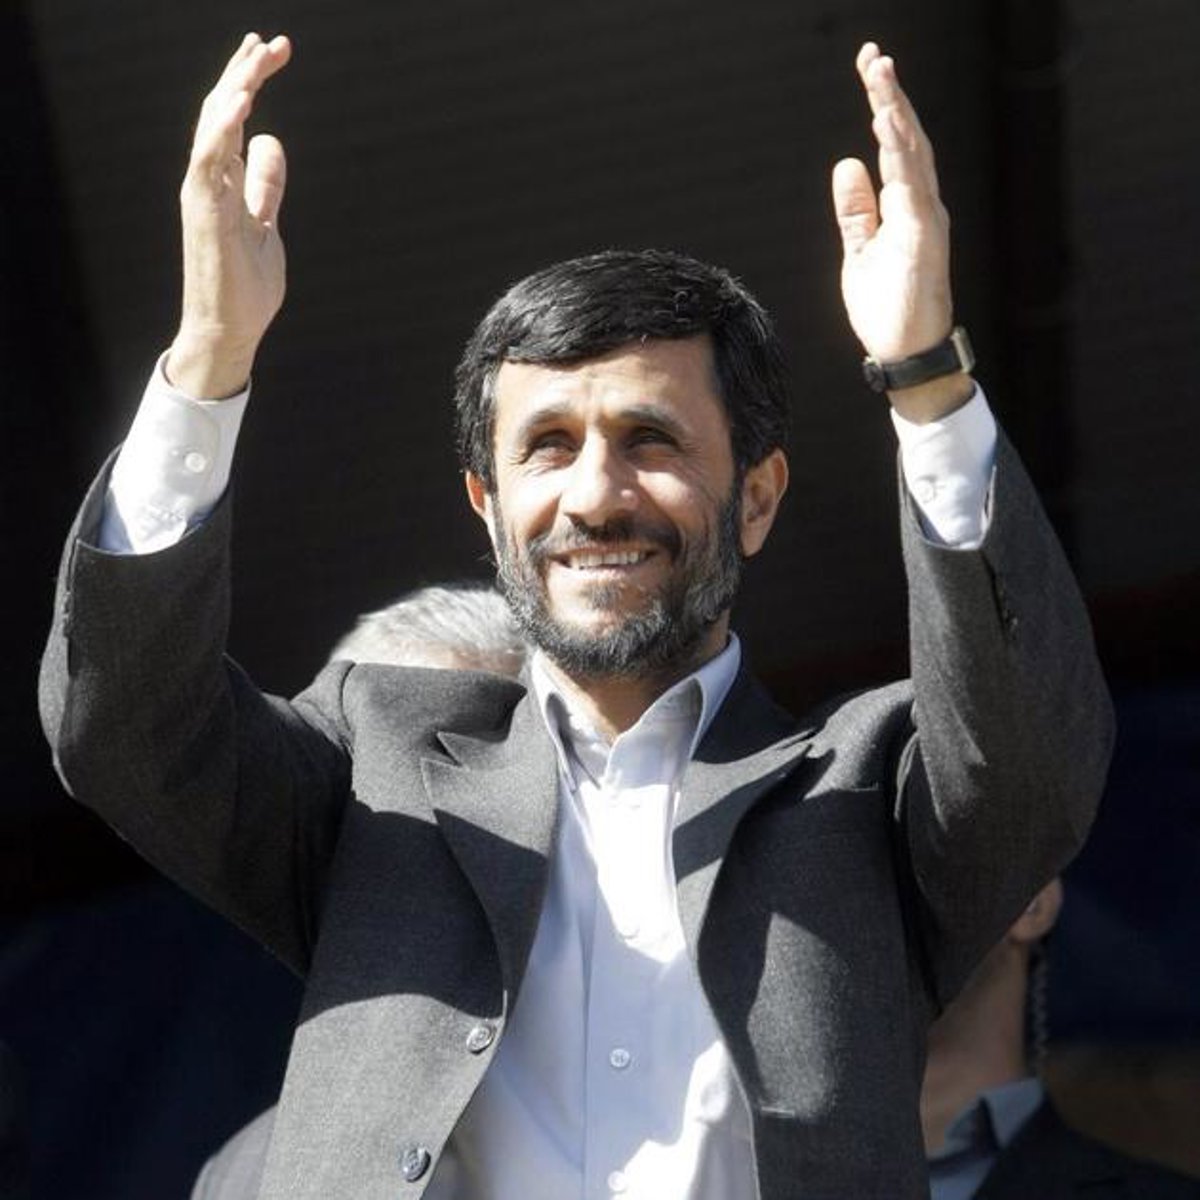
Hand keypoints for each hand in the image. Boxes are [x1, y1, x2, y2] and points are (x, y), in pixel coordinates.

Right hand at [167, 33, 291, 398]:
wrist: (229, 331)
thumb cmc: (243, 285)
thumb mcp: (267, 223)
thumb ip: (266, 185)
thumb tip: (271, 143)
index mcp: (222, 179)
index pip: (234, 116)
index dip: (250, 80)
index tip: (275, 51)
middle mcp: (207, 180)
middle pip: (221, 112)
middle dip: (245, 73)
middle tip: (272, 42)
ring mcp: (203, 196)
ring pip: (212, 129)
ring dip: (234, 91)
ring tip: (256, 59)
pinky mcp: (205, 216)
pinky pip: (208, 164)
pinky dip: (221, 132)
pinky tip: (238, 105)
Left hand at [833, 43, 970, 420]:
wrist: (905, 354)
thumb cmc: (888, 308)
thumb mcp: (860, 252)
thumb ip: (856, 211)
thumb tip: (847, 164)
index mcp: (905, 207)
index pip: (893, 147)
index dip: (882, 107)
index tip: (869, 69)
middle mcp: (921, 206)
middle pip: (906, 140)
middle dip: (890, 97)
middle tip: (873, 57)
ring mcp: (925, 221)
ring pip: (913, 155)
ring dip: (896, 113)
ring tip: (880, 75)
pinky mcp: (924, 240)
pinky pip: (913, 188)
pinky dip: (902, 155)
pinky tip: (889, 126)